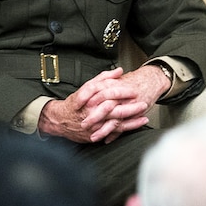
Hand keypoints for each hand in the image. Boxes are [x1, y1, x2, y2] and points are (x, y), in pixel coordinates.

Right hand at [38, 65, 163, 143]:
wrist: (61, 120)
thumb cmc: (76, 103)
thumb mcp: (87, 87)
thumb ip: (104, 78)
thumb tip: (119, 71)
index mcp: (90, 100)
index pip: (110, 95)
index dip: (123, 93)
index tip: (134, 90)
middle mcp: (93, 114)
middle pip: (115, 111)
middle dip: (131, 108)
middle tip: (143, 103)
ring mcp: (95, 126)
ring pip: (116, 124)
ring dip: (132, 121)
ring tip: (144, 116)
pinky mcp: (97, 134)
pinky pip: (114, 132)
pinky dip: (126, 129)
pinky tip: (137, 125)